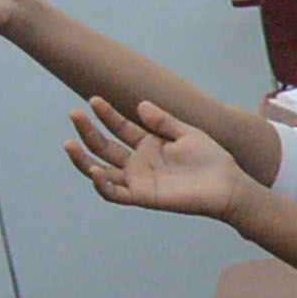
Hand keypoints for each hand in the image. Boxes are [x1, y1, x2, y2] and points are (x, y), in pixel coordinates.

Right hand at [60, 95, 248, 219]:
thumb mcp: (187, 134)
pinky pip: (114, 194)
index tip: (94, 100)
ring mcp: (138, 180)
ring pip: (99, 171)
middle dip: (87, 130)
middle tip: (74, 113)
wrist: (228, 185)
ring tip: (68, 143)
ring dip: (82, 159)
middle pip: (103, 146)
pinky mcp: (142, 196)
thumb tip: (139, 104)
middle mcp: (138, 162)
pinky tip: (95, 170)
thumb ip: (163, 121)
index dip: (106, 114)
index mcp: (148, 145)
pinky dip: (101, 184)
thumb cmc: (212, 160)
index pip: (119, 128)